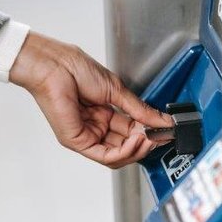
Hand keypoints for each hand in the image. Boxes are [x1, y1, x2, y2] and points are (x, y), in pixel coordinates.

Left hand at [10, 32, 173, 168]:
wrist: (55, 65)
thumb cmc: (75, 69)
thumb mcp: (116, 90)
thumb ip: (139, 109)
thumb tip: (162, 120)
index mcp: (103, 113)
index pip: (130, 131)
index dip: (149, 132)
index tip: (166, 130)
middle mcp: (94, 126)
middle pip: (125, 146)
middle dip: (145, 143)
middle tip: (160, 137)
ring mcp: (85, 135)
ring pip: (117, 155)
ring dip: (137, 150)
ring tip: (149, 138)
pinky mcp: (76, 141)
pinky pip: (105, 155)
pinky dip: (124, 152)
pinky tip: (136, 141)